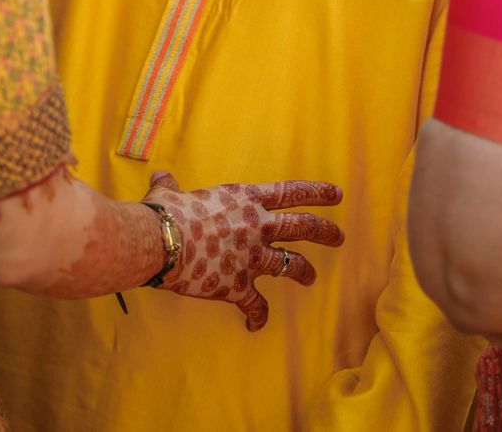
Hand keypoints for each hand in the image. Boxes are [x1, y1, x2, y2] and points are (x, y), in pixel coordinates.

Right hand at [145, 171, 343, 332]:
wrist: (162, 242)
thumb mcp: (170, 193)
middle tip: (340, 236)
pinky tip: (256, 324)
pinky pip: (256, 305)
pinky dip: (258, 316)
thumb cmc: (165, 213)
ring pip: (291, 264)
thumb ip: (171, 186)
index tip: (336, 194)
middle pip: (302, 227)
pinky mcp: (238, 285)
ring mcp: (251, 256)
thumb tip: (160, 176)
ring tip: (311, 278)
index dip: (316, 193)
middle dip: (325, 231)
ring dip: (304, 272)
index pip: (290, 192)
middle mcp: (256, 225)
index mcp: (245, 199)